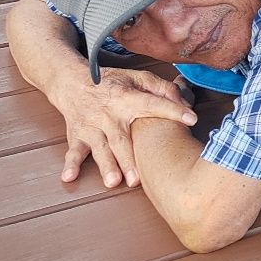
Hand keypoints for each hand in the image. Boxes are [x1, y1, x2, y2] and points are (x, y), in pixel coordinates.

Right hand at [53, 68, 197, 188]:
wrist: (73, 83)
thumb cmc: (111, 83)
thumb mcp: (137, 77)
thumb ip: (161, 88)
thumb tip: (183, 101)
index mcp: (128, 98)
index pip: (153, 104)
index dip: (172, 110)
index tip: (191, 119)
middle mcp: (110, 115)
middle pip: (121, 139)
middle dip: (130, 159)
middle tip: (139, 179)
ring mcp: (92, 127)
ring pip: (100, 149)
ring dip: (107, 165)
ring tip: (114, 182)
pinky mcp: (77, 136)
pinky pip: (73, 151)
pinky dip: (70, 164)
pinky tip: (69, 177)